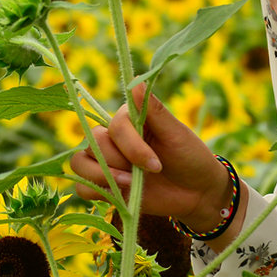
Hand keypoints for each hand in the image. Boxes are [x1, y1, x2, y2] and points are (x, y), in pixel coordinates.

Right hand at [68, 84, 230, 229]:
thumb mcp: (176, 133)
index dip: (131, 146)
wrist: (197, 192)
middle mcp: (113, 138)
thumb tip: (136, 82)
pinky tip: (119, 194)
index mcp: (128, 120)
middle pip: (93, 143)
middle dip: (119, 162)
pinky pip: (81, 187)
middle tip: (147, 173)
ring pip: (80, 162)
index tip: (156, 164)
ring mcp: (106, 162)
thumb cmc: (190, 157)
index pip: (114, 127)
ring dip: (102, 176)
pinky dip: (94, 190)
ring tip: (130, 184)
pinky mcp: (104, 186)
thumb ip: (154, 110)